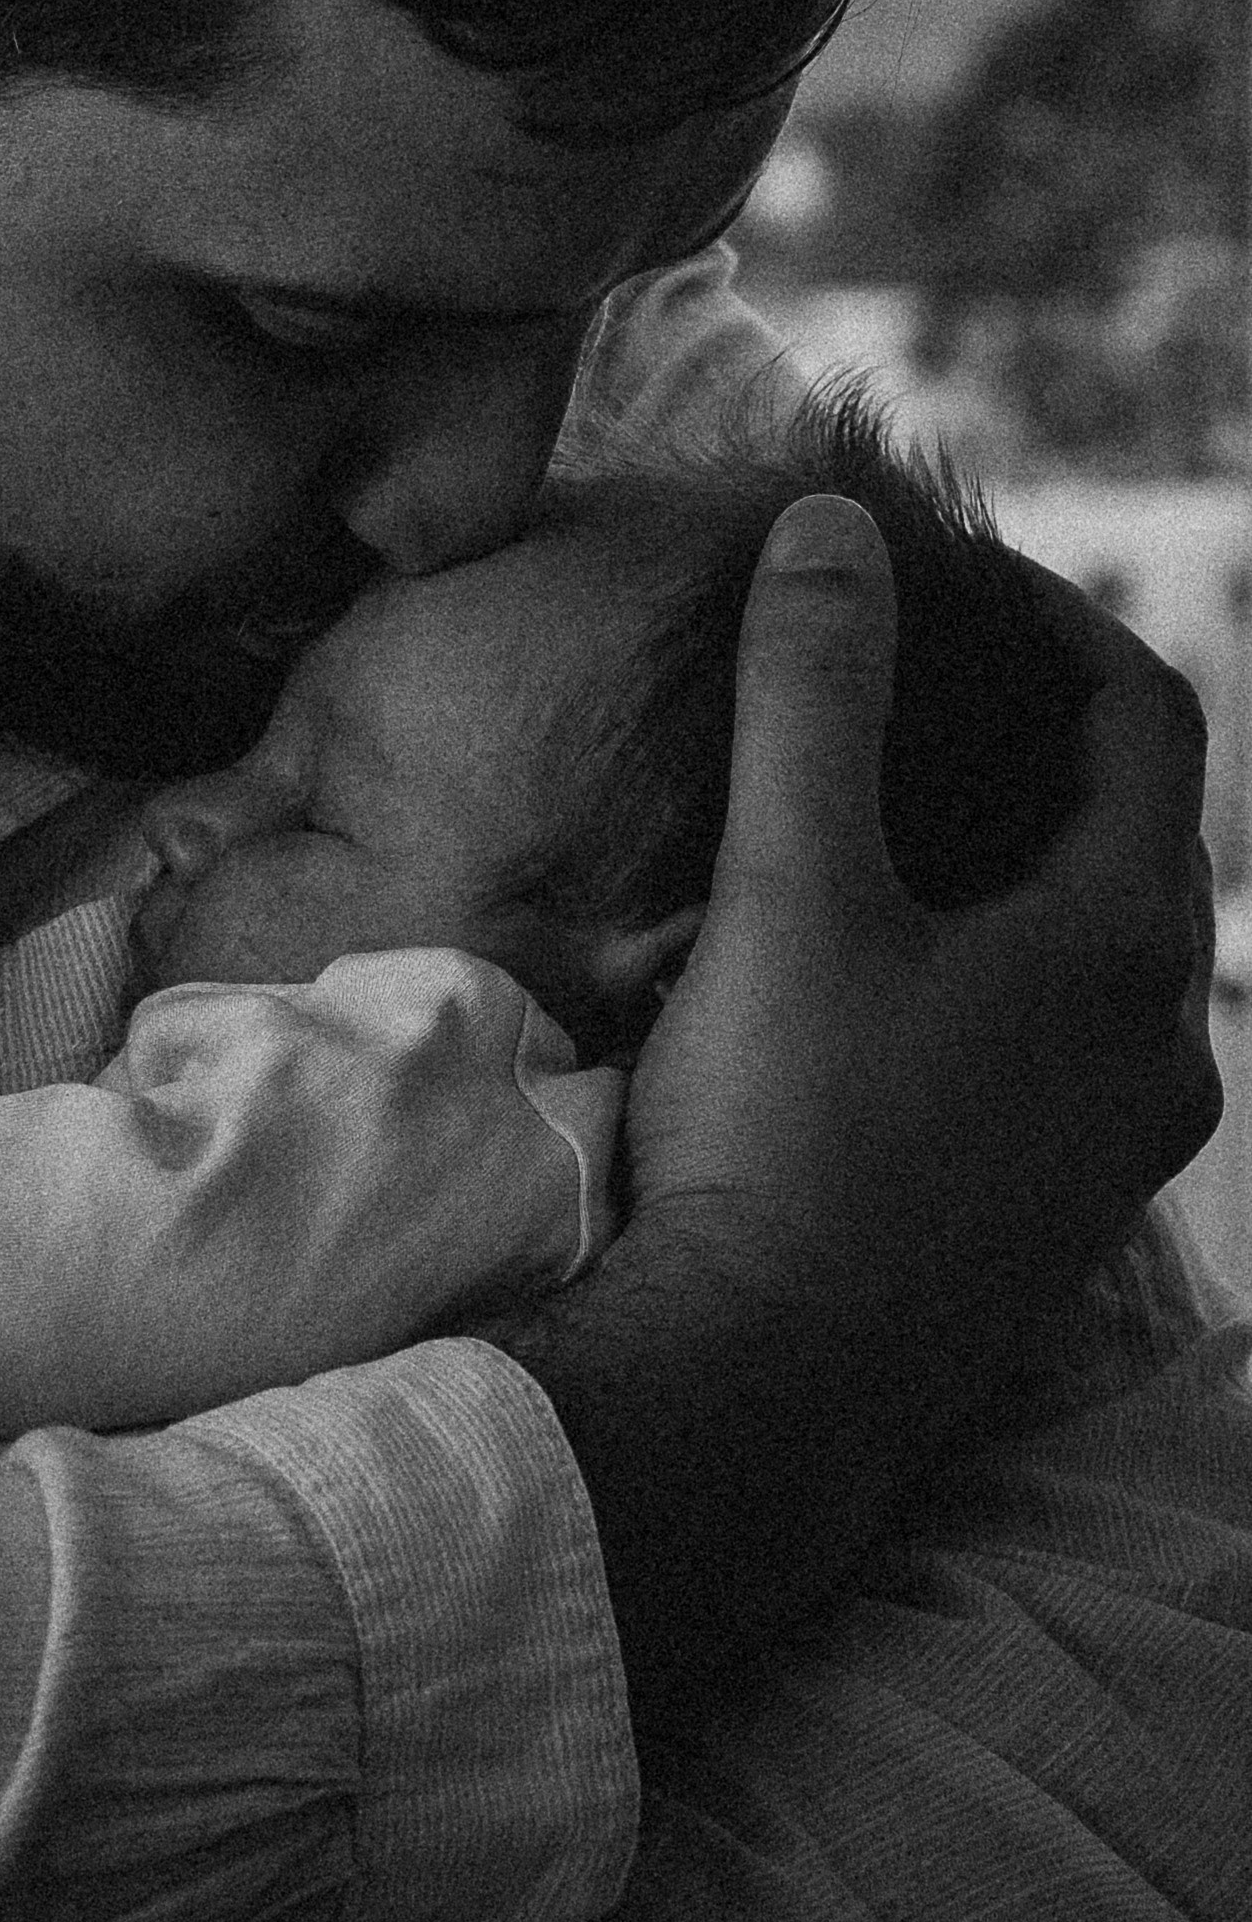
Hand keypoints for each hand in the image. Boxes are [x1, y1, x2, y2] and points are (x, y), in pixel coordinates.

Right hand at [630, 499, 1216, 1332]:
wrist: (762, 1392)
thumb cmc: (783, 1132)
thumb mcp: (787, 890)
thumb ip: (811, 698)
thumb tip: (830, 529)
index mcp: (1124, 951)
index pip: (1146, 720)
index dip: (1059, 623)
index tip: (954, 581)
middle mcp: (1158, 1052)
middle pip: (1140, 839)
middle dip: (1044, 742)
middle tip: (923, 688)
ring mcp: (1115, 1154)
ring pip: (1109, 958)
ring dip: (1029, 865)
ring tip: (903, 825)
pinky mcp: (1052, 1224)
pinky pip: (1067, 1051)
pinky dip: (1009, 975)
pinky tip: (898, 988)